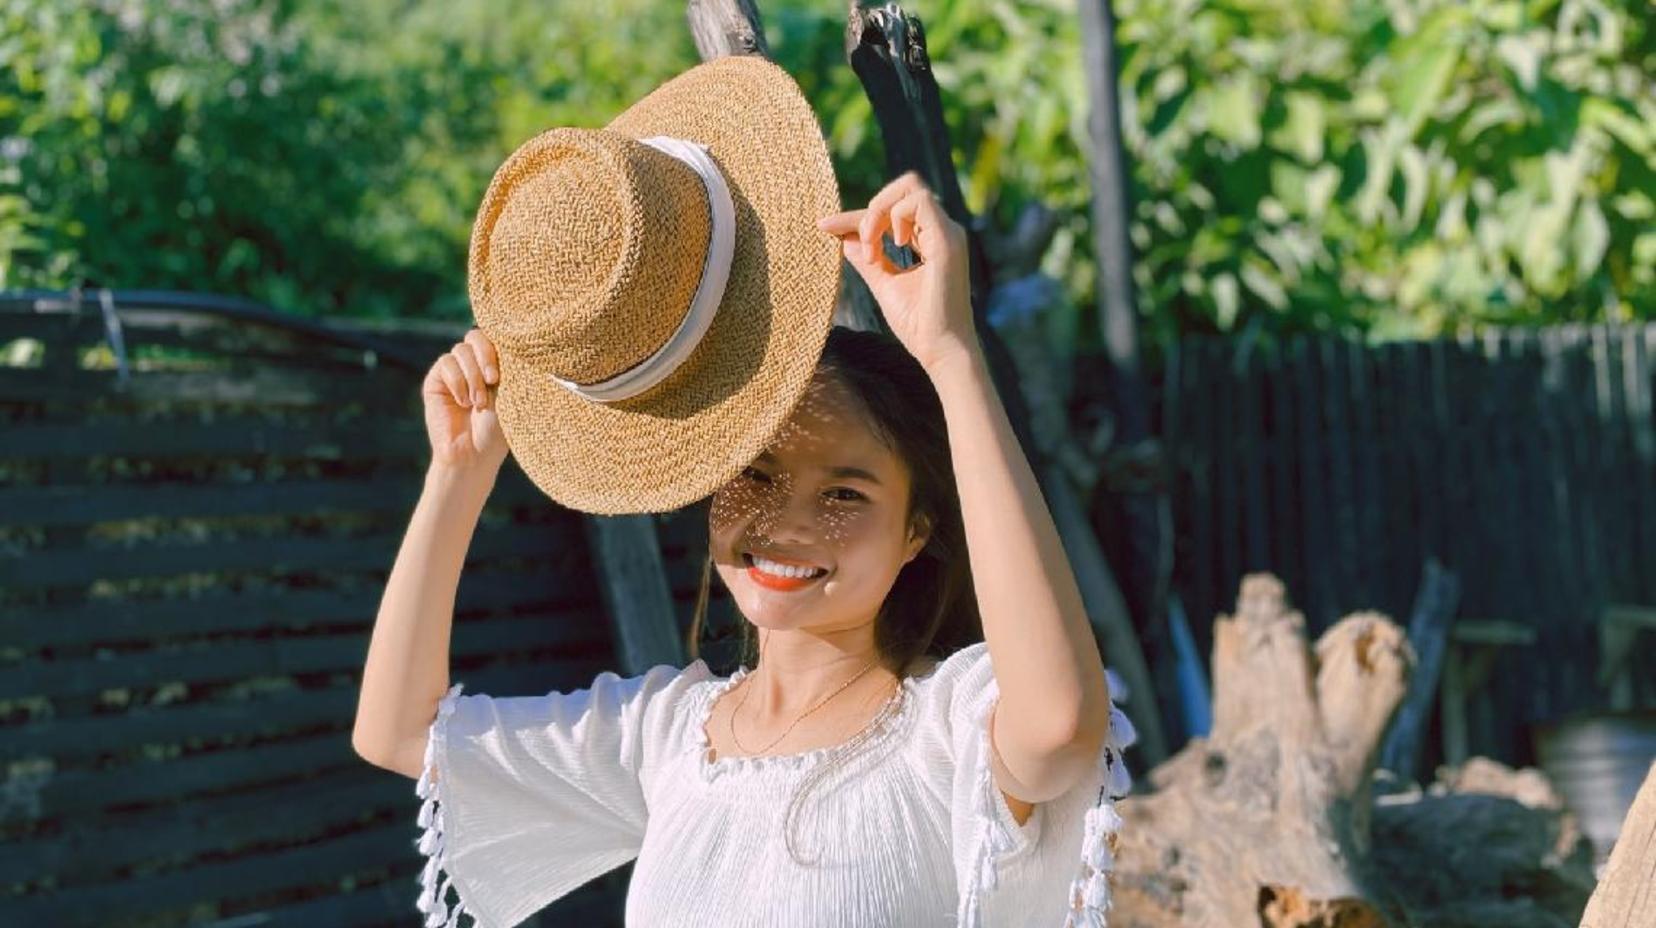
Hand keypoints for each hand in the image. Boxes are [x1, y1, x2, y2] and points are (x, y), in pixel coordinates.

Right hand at [422, 328, 508, 472]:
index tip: (503, 373)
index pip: (495, 337)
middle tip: (494, 380)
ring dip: (473, 376)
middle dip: (485, 356)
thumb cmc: (499, 429)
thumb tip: (509, 339)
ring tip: (478, 403)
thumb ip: (507, 365)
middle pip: (475, 337)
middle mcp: (474, 365)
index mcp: (497, 365)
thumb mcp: (509, 394)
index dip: (498, 347)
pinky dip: (457, 381)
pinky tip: (462, 402)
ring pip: (461, 351)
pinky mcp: (436, 380)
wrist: (474, 453)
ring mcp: (455, 371)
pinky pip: (446, 364)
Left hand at [817, 171, 979, 374]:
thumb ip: (867, 260)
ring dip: (879, 213)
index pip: (892, 212)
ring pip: (911, 187)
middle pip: (906, 186)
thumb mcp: (884, 284)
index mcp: (931, 240)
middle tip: (863, 244)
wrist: (940, 350)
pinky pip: (919, 201)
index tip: (824, 226)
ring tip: (873, 251)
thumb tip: (844, 238)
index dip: (856, 216)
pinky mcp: (948, 242)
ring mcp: (948, 234)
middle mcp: (942, 231)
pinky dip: (895, 217)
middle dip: (873, 207)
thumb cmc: (918, 324)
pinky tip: (891, 248)